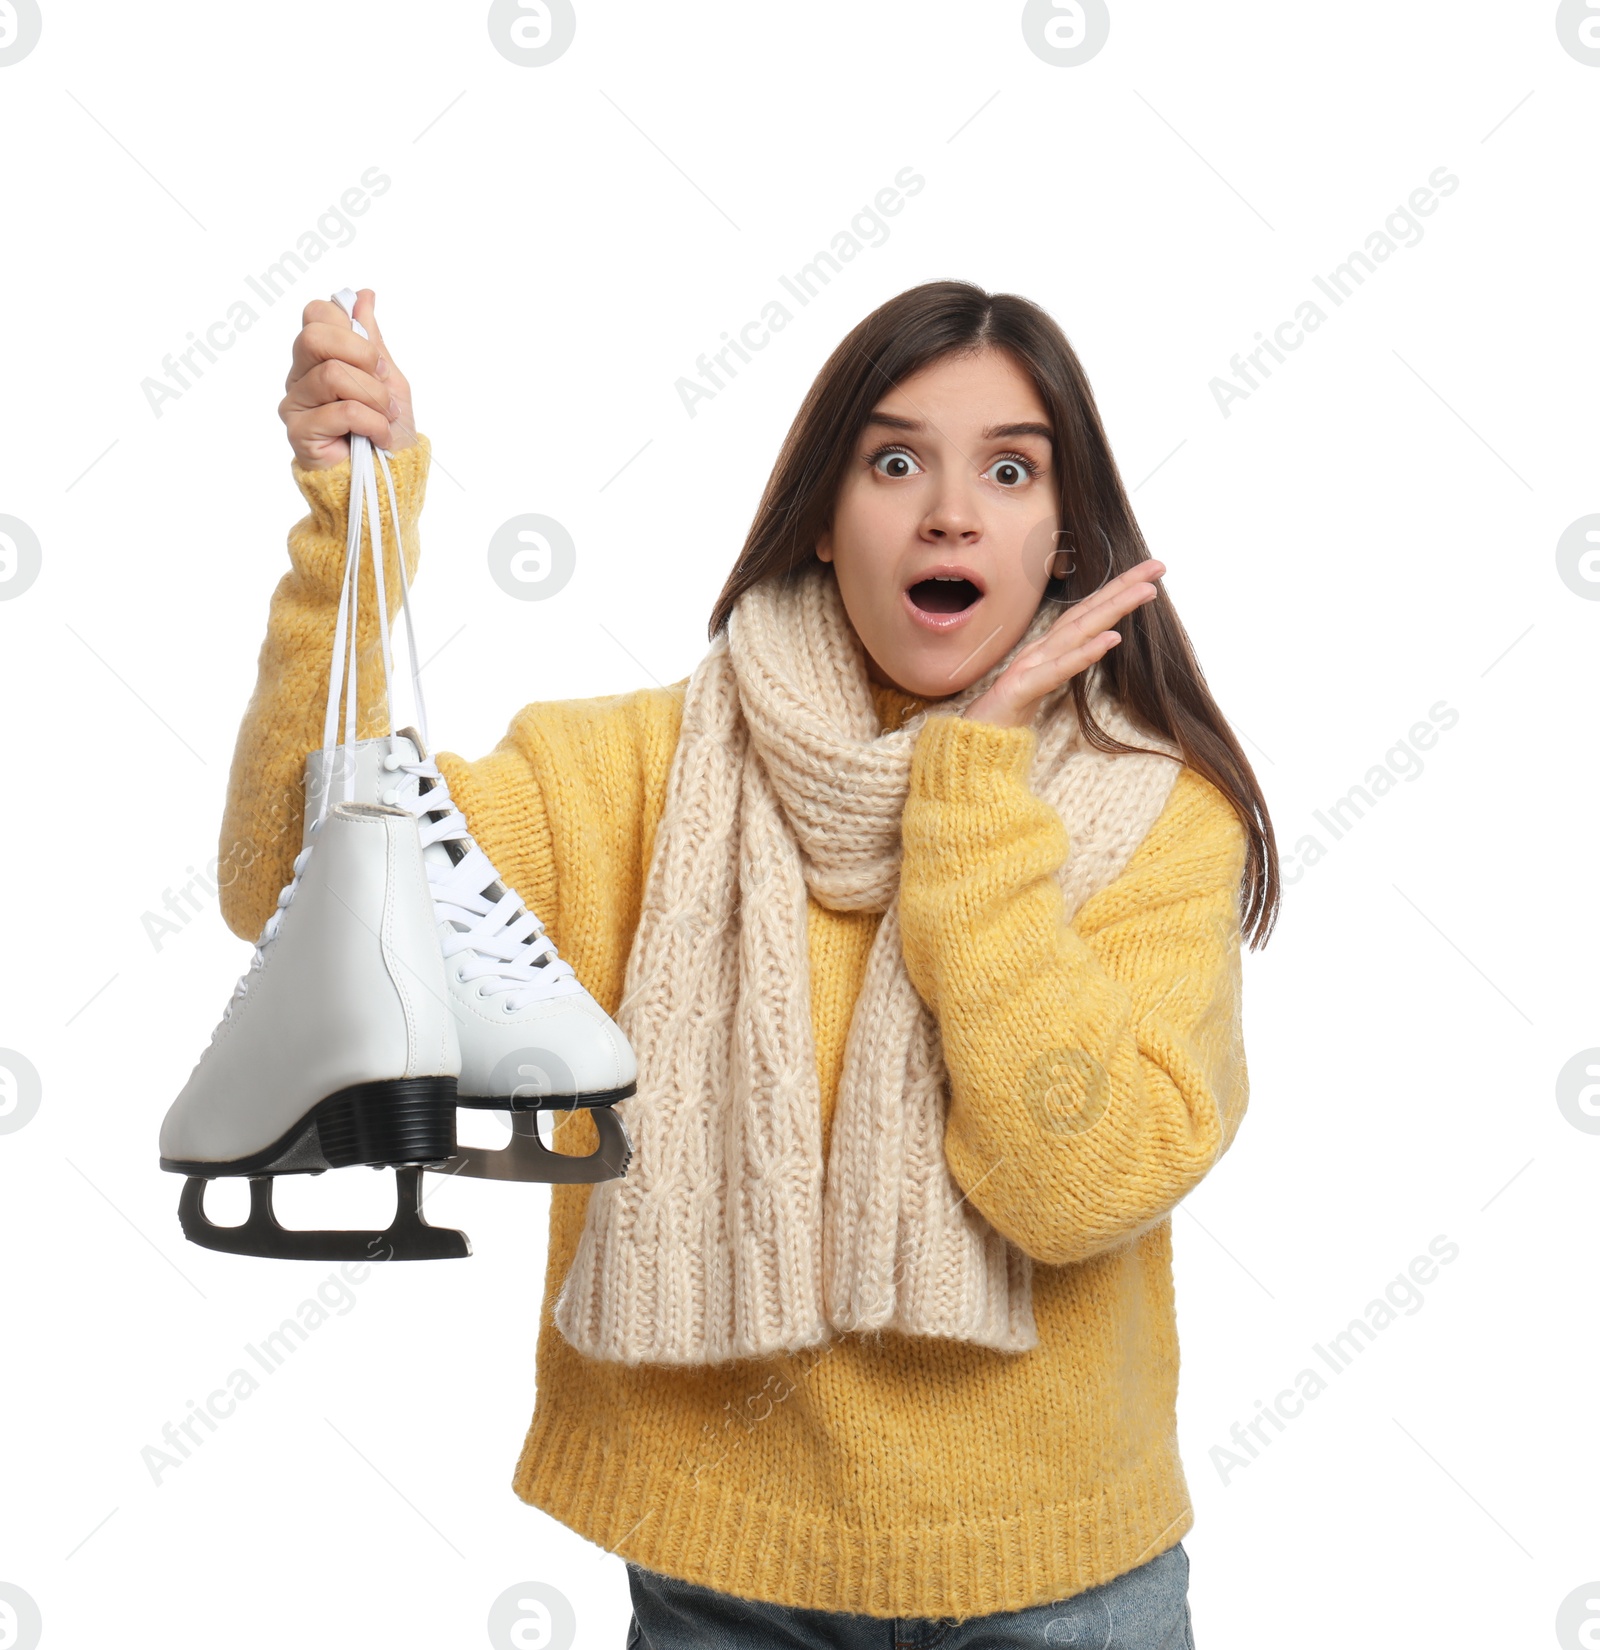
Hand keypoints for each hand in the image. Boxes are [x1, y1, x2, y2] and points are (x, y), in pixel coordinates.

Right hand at [279, 288, 415, 469]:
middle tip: (383, 383)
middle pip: (314, 336)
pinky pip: (342, 411)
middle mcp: (300, 376)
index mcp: (318, 356)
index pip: (318, 314)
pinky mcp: (300, 433)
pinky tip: (379, 437)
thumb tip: (363, 295)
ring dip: (375, 397)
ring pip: (332, 375)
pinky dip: (373, 423)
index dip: (353, 330)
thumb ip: (371, 339)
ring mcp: (296, 404)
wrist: (389, 479)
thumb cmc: (387, 430)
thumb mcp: (388, 379)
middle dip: (362, 357)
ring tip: (386, 418)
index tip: (379, 362)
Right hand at [964, 558, 1165, 728]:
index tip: (1150, 575)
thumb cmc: (1004, 718)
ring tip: (1145, 592)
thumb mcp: (1041, 687)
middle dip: (1123, 587)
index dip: (1117, 592)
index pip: (1087, 615)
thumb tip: (1094, 645)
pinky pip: (1058, 670)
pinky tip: (1112, 639)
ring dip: (1112, 609)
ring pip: (1077, 632)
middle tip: (1158, 566)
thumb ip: (1064, 665)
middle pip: (1087, 613)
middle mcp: (1041, 651)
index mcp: (1047, 650)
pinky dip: (1085, 653)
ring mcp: (1030, 667)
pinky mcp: (1021, 689)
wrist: (970, 746)